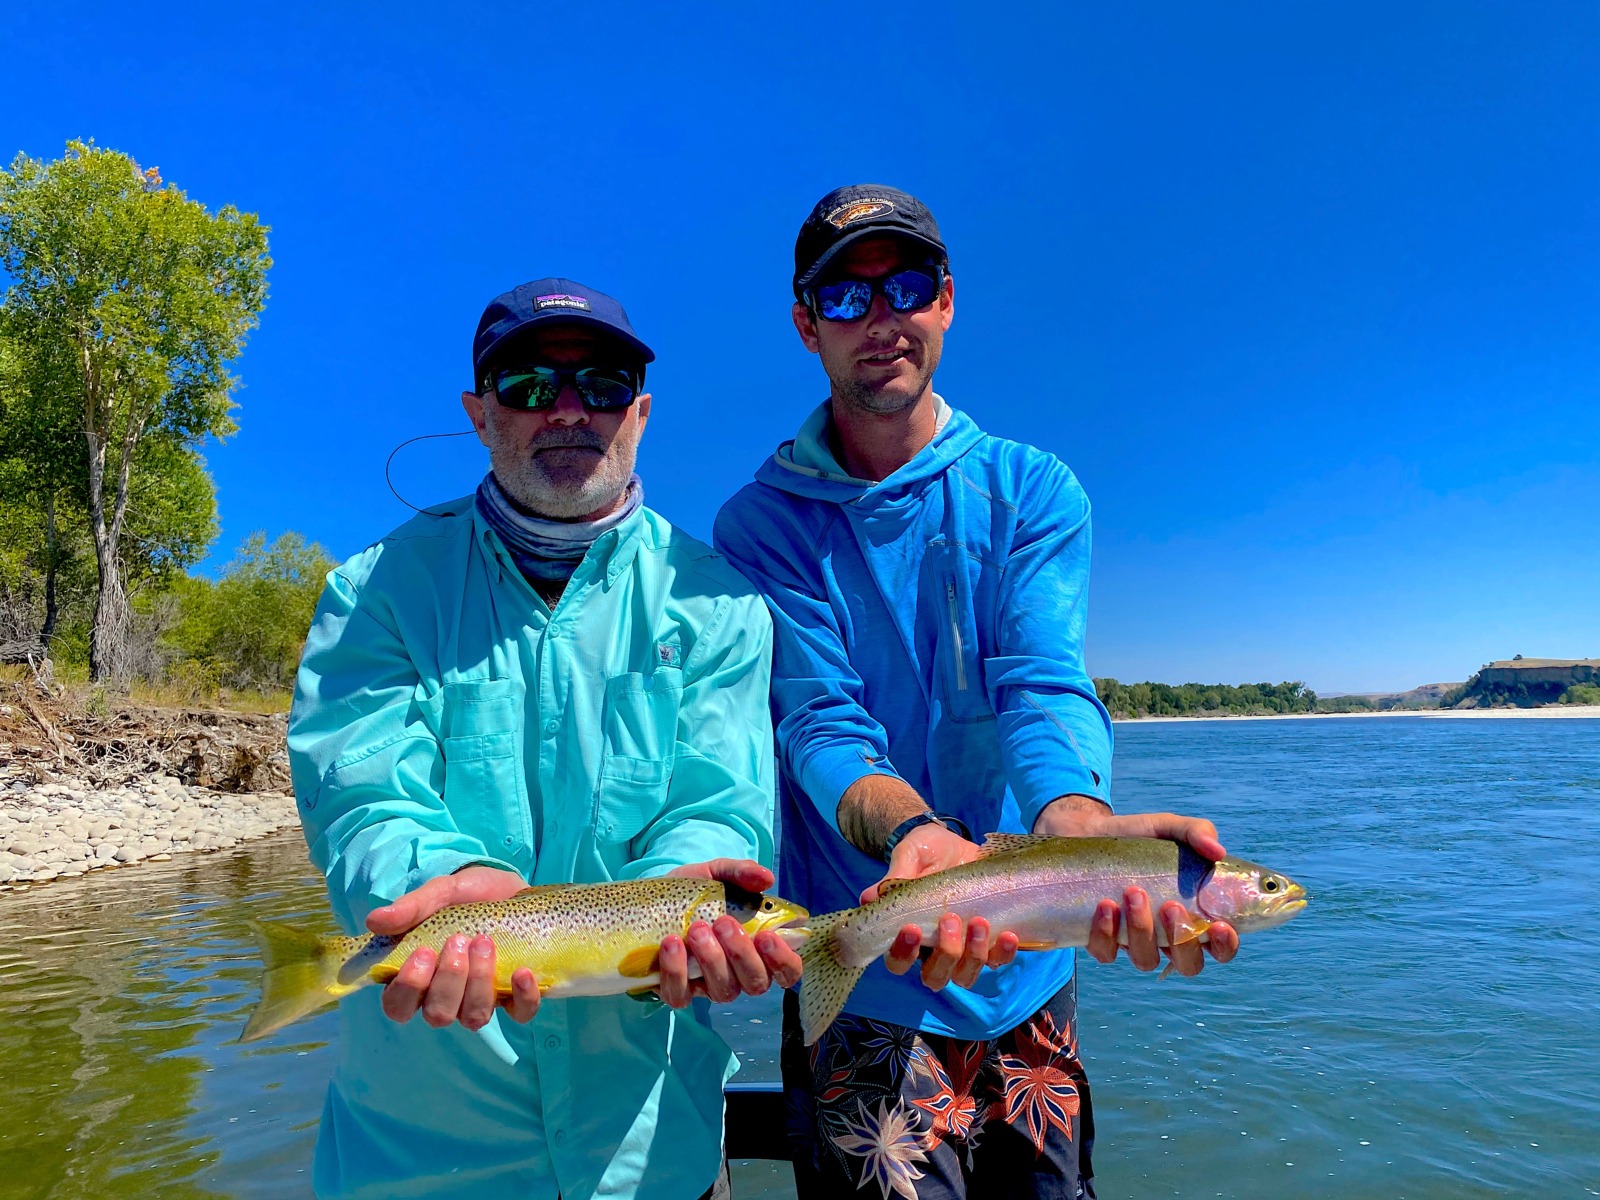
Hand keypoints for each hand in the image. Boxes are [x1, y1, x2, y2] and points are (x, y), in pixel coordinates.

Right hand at [366, 865, 540, 1028]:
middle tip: (458, 939)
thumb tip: (374, 921)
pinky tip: (521, 972)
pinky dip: (522, 997)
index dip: (408, 988)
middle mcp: (446, 996)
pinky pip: (520, 1013)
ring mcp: (481, 999)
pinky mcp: (515, 996)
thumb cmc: (469, 895)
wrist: (512, 888)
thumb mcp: (441, 892)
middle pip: (436, 1015)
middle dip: (448, 979)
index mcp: (419, 977)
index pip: (397, 1006)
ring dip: (479, 982)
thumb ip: (411, 907)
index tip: (423, 952)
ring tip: (485, 943)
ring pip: (473, 1017)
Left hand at [655, 859, 803, 1007]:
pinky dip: (676, 970)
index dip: (783, 959)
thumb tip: (767, 877)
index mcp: (758, 949)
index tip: (766, 935)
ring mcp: (708, 986)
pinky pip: (681, 995)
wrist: (648, 901)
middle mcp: (739, 974)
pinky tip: (671, 943)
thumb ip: (742, 873)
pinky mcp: (677, 991)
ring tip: (695, 929)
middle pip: (756, 983)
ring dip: (712, 959)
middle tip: (723, 922)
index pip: (787, 970)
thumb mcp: (717, 874)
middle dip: (742, 953)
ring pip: (723, 990)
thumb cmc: (694, 892)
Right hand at [862, 824, 1020, 991]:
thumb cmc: (927, 851)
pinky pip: (997, 961)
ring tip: (979, 922)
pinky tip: (1007, 935)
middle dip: (946, 953)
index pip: (897, 961)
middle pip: (935, 977)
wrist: (958, 843)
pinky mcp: (989, 942)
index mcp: (907, 934)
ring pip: (964, 975)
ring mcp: (962, 949)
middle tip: (950, 920)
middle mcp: (933, 949)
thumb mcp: (911, 855)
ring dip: (973, 955)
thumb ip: (897, 876)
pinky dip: (1002, 953)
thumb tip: (870, 898)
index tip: (913, 928)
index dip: (903, 953)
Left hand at [1034, 797, 1240, 975]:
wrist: (1087, 832)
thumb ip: (1197, 833)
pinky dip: (1106, 933)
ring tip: (1133, 892)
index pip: (1220, 947)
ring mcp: (1133, 941)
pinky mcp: (1101, 940)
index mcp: (1193, 915)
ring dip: (1142, 930)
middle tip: (1171, 906)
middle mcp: (1167, 936)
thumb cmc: (1138, 836)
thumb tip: (1218, 851)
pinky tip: (1105, 905)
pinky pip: (1107, 952)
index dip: (1225, 945)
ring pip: (1146, 960)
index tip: (1219, 925)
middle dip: (1182, 941)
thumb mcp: (1169, 828)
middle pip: (1188, 964)